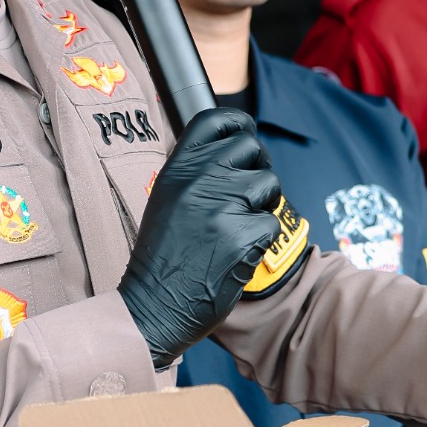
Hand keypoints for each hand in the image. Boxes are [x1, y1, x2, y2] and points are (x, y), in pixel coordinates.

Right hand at [119, 108, 282, 367]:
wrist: (154, 306)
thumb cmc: (163, 257)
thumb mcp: (167, 200)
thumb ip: (195, 173)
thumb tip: (235, 150)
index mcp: (176, 169)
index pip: (214, 120)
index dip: (238, 123)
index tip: (246, 134)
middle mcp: (198, 180)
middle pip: (250, 146)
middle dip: (259, 165)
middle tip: (252, 191)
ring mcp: (222, 205)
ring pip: (268, 183)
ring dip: (264, 204)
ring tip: (241, 225)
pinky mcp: (243, 235)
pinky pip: (272, 222)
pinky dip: (261, 238)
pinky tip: (238, 251)